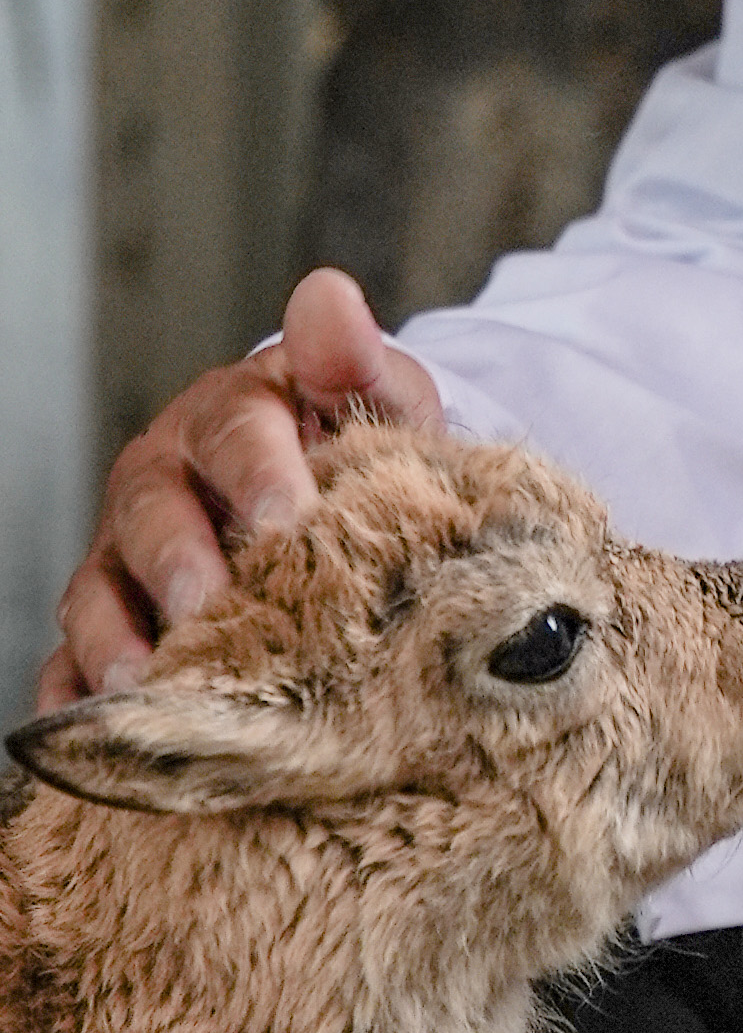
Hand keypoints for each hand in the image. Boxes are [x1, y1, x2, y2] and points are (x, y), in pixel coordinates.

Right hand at [37, 270, 444, 703]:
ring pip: (97, 592)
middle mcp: (162, 480)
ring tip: (143, 682)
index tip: (289, 516)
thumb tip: (327, 293)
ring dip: (114, 636)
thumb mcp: (382, 405)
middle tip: (207, 604)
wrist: (338, 514)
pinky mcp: (108, 624)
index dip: (256, 470)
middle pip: (151, 513)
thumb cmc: (362, 457)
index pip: (233, 430)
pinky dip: (75, 699)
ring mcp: (125, 557)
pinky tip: (97, 739)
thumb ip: (355, 360)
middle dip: (175, 560)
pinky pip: (71, 665)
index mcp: (229, 417)